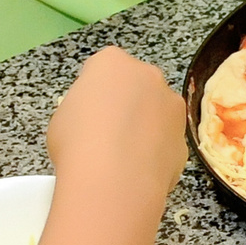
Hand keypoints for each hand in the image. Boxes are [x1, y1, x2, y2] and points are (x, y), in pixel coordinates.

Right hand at [46, 46, 184, 196]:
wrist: (112, 181)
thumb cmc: (77, 143)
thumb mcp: (62, 118)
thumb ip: (82, 108)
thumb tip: (92, 120)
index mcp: (112, 62)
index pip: (102, 68)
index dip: (93, 93)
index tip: (85, 113)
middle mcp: (148, 76)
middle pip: (135, 86)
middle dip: (125, 105)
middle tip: (105, 134)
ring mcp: (171, 107)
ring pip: (156, 113)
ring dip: (144, 129)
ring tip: (122, 159)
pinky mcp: (184, 139)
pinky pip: (165, 143)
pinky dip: (154, 155)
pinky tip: (136, 174)